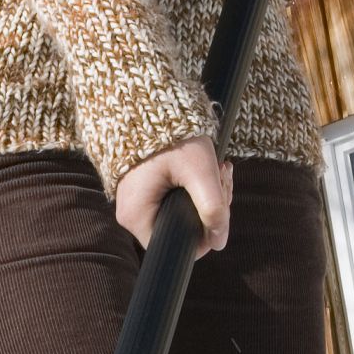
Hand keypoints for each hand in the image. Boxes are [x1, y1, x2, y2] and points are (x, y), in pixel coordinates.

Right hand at [115, 134, 230, 253]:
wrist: (149, 106)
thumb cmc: (172, 138)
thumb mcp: (198, 171)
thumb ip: (213, 207)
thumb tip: (220, 242)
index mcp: (136, 217)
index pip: (177, 247)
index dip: (205, 233)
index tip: (219, 203)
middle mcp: (132, 216)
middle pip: (183, 229)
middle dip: (210, 207)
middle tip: (222, 177)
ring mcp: (138, 203)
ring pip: (183, 215)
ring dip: (207, 194)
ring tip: (217, 167)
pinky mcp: (145, 192)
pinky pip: (175, 201)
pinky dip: (195, 187)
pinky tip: (204, 168)